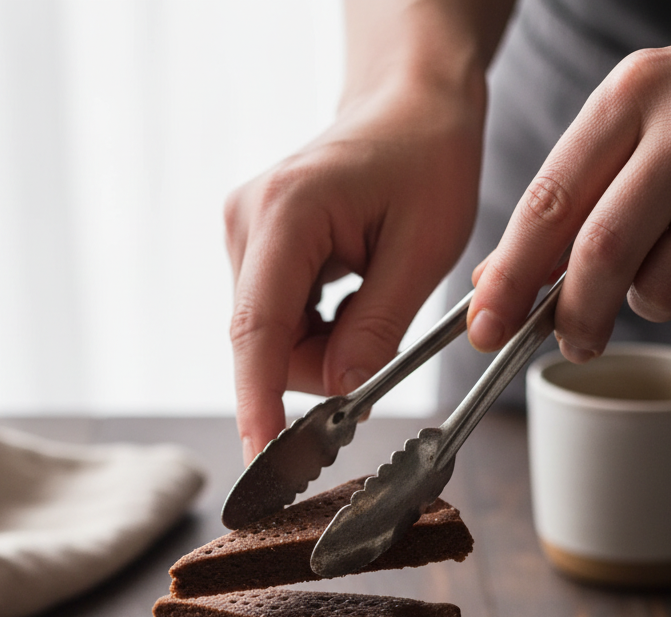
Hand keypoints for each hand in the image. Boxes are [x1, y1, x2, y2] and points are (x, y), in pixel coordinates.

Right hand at [225, 72, 485, 462]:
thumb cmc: (427, 158)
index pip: (258, 329)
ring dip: (326, 346)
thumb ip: (379, 329)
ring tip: (372, 294)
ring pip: (272, 342)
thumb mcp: (425, 249)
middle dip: (323, 367)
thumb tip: (343, 397)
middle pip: (267, 345)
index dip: (257, 402)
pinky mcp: (252, 250)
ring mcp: (243, 236)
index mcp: (287, 213)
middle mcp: (247, 223)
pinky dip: (319, 330)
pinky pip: (278, 324)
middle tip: (386, 331)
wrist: (408, 103)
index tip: (259, 459)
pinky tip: (351, 292)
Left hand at [468, 35, 670, 363]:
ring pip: (664, 284)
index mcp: (628, 98)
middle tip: (574, 342)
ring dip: (649, 299)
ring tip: (663, 263)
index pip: (549, 205)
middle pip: (603, 252)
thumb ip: (565, 195)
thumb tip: (493, 280)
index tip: (486, 326)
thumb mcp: (624, 123)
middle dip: (578, 314)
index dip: (511, 277)